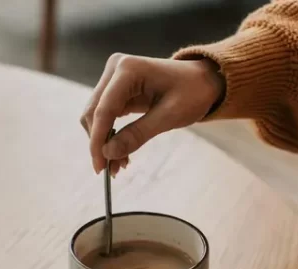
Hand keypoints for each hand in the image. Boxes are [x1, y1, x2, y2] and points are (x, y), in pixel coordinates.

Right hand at [81, 53, 224, 174]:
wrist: (203, 80)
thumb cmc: (193, 92)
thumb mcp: (169, 116)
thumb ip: (138, 134)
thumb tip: (108, 153)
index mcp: (128, 69)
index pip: (104, 109)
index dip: (98, 140)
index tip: (99, 167)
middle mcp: (116, 69)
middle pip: (94, 112)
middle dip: (99, 143)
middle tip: (110, 170)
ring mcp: (114, 78)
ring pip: (96, 115)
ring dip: (103, 141)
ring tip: (119, 165)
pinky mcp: (116, 89)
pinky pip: (106, 115)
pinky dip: (110, 135)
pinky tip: (121, 153)